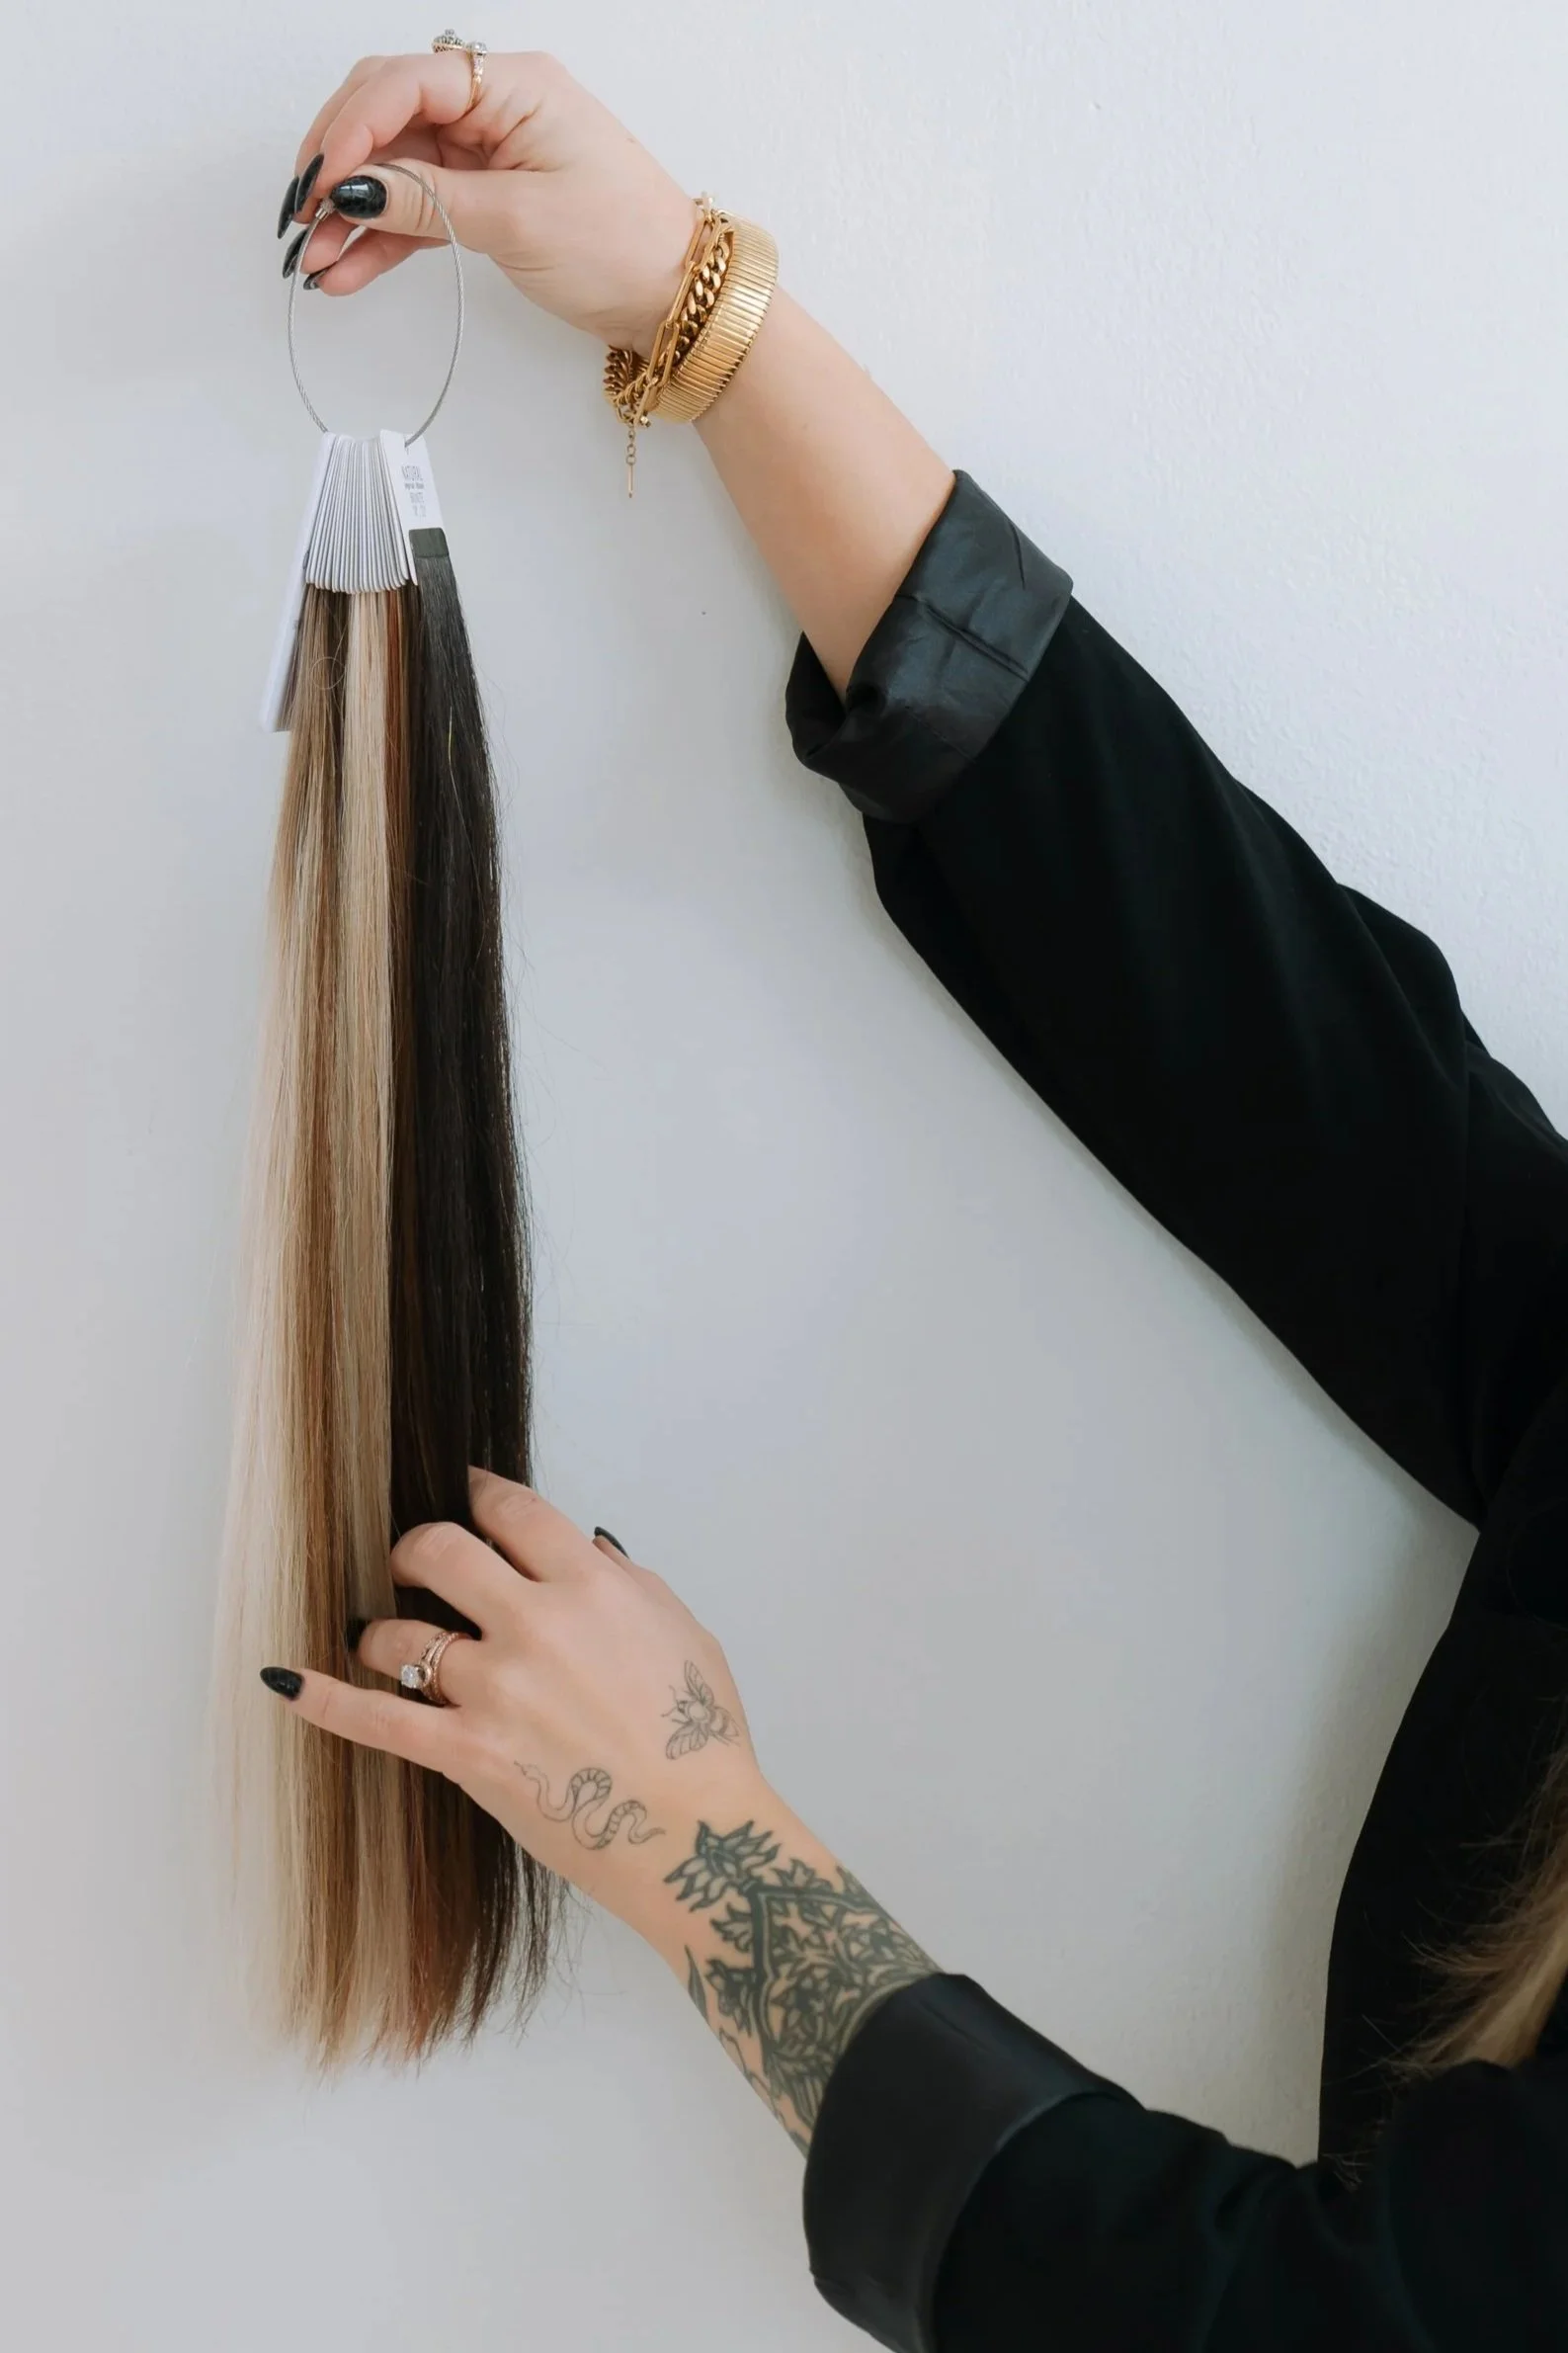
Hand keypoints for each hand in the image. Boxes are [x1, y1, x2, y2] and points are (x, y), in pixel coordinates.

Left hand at [262, 1473, 938, 2149]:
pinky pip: (376, 1720)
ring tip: (382, 1640)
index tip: (465, 1493)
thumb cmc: (702, 1740)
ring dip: (382, 1633)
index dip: (479, 1494)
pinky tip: (285, 1680)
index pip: (511, 1511)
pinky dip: (324, 1699)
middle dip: (415, 1549)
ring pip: (398, 1636)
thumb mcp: (684, 1632)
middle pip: (440, 1550)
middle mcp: (534, 1625)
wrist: (697, 1836)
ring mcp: (494, 1690)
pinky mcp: (466, 1754)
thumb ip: (628, 1583)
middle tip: (412, 1562)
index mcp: (591, 1585)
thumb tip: (586, 1552)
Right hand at [282, 50, 704, 352]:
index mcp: (513, 85)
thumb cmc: (622, 245)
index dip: (351, 126)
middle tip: (301, 215)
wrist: (675, 299)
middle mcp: (496, 105)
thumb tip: (353, 189)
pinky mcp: (488, 197)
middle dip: (339, 163)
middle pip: (389, 113)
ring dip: (353, 211)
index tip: (319, 179)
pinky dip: (384, 236)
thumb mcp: (517, 221)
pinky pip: (420, 207)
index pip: (407, 81)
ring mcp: (490, 151)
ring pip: (397, 167)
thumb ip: (428, 201)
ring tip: (315, 259)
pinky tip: (347, 268)